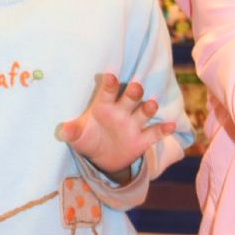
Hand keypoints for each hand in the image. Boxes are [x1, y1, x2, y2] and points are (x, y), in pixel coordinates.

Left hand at [56, 73, 175, 180]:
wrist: (102, 158)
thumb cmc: (88, 139)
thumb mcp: (78, 137)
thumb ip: (72, 132)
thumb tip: (63, 130)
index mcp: (104, 106)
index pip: (107, 92)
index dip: (109, 85)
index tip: (110, 76)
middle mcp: (121, 112)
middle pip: (131, 98)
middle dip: (133, 93)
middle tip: (134, 87)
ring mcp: (133, 124)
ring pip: (144, 112)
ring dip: (148, 108)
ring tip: (150, 105)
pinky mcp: (142, 139)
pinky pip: (155, 133)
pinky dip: (163, 130)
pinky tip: (170, 126)